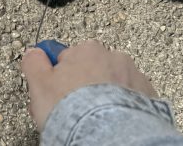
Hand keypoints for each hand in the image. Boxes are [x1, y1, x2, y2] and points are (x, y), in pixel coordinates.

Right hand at [21, 40, 157, 131]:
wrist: (108, 133)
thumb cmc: (74, 109)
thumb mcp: (39, 84)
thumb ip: (34, 63)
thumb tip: (33, 54)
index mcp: (86, 50)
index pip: (66, 58)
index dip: (57, 78)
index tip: (55, 93)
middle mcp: (113, 57)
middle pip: (91, 69)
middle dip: (82, 85)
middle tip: (71, 108)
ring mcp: (133, 76)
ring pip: (112, 84)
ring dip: (103, 96)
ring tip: (91, 118)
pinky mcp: (149, 96)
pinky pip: (130, 98)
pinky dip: (121, 107)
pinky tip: (110, 120)